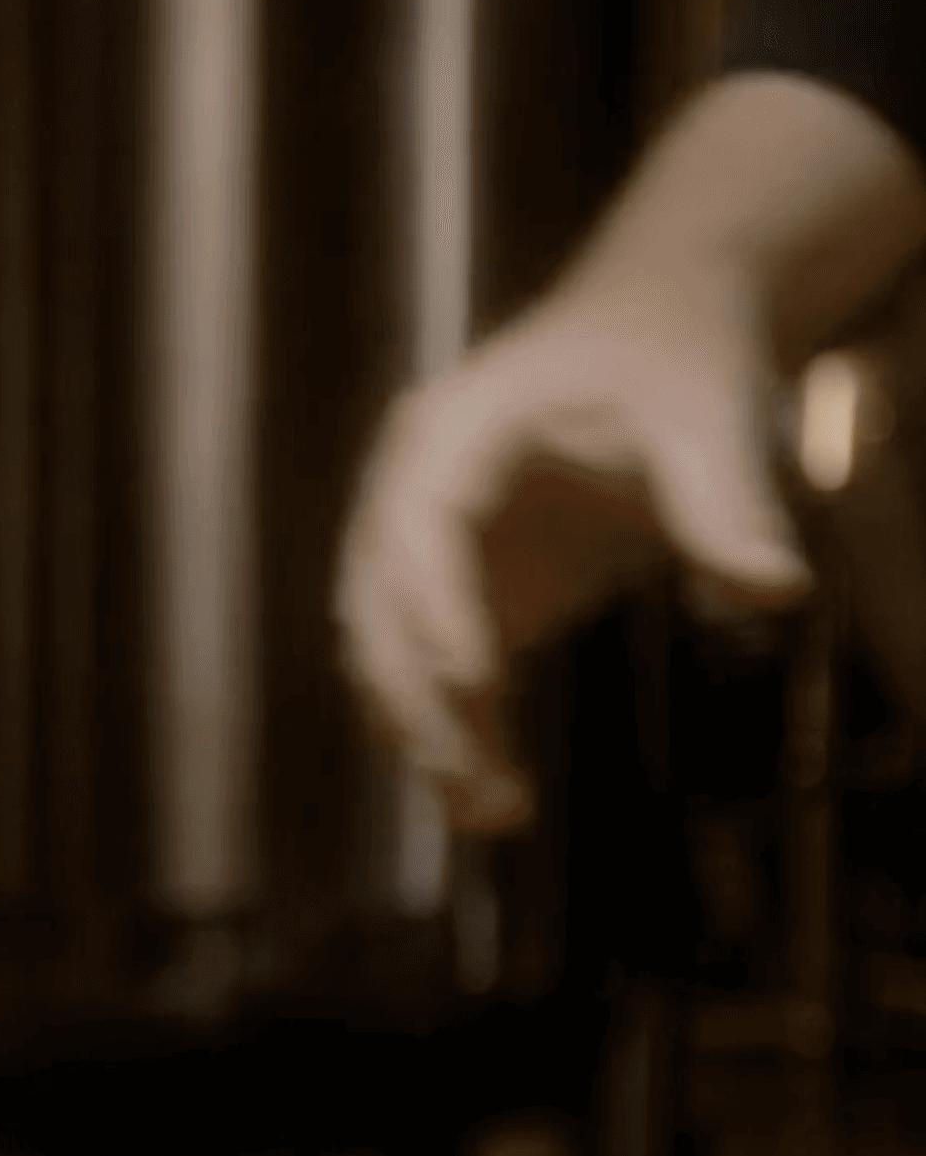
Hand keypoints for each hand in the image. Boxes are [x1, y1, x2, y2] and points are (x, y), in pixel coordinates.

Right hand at [334, 262, 810, 831]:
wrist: (655, 339)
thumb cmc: (674, 364)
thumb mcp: (708, 417)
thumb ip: (729, 505)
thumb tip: (777, 593)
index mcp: (448, 435)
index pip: (416, 530)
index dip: (435, 606)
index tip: (478, 681)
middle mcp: (405, 495)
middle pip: (378, 610)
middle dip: (419, 700)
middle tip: (479, 783)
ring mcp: (421, 552)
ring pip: (389, 659)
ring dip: (429, 736)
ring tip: (496, 815)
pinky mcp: (459, 596)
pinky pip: (434, 680)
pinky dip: (458, 737)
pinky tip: (498, 804)